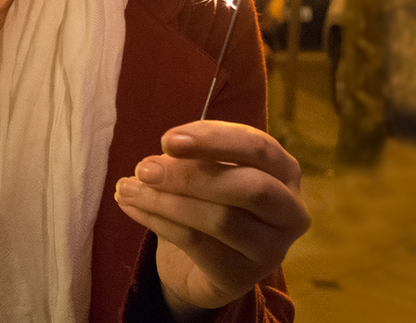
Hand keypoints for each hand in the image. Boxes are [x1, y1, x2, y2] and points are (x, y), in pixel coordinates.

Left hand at [114, 120, 310, 318]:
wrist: (199, 262)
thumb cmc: (207, 200)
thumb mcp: (203, 171)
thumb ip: (192, 159)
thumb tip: (160, 160)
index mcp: (283, 170)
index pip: (258, 147)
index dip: (213, 140)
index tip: (168, 139)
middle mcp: (289, 210)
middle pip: (249, 187)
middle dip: (191, 175)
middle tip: (144, 169)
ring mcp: (272, 248)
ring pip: (221, 219)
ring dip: (164, 200)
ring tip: (125, 187)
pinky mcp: (243, 275)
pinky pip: (196, 243)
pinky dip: (156, 221)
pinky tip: (130, 206)